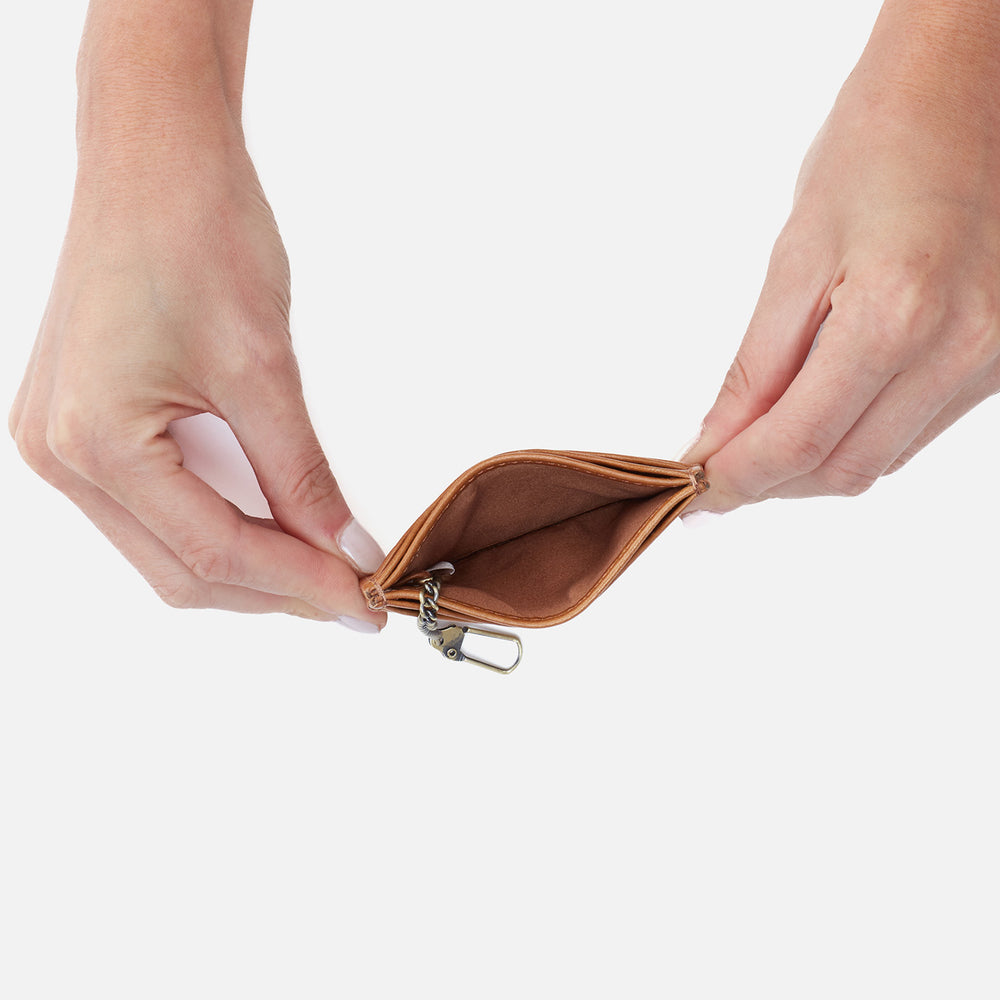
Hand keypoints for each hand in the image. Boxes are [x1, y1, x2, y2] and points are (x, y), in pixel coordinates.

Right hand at [9, 138, 385, 628]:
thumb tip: (348, 549)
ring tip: (321, 566)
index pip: (215, 554)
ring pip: (166, 549)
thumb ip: (303, 475)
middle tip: (350, 594)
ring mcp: (62, 444)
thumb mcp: (264, 368)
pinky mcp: (81, 425)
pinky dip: (216, 526)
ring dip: (246, 565)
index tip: (364, 601)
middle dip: (275, 589)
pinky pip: (153, 509)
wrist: (155, 157)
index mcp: (96, 443)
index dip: (300, 585)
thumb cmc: (197, 232)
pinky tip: (272, 526)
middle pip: (183, 570)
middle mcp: (61, 455)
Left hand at [683, 0, 999, 512]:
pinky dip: (857, 437)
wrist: (965, 95)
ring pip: (880, 460)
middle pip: (843, 468)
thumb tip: (717, 440)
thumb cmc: (877, 149)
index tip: (695, 489)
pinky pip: (915, 432)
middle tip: (717, 472)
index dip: (738, 476)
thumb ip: (756, 367)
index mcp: (898, 316)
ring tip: (759, 444)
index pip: (800, 440)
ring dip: (811, 465)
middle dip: (770, 481)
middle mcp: (961, 351)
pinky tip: (820, 415)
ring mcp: (992, 360)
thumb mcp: (796, 256)